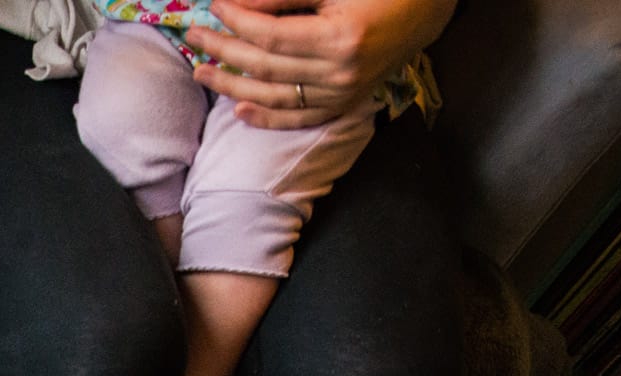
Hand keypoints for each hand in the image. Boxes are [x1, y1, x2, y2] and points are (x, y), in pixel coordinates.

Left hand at [185, 0, 456, 128]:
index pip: (271, 36)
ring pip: (275, 96)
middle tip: (194, 36)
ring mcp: (343, 93)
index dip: (237, 21)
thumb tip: (236, 7)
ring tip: (202, 72)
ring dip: (233, 86)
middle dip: (224, 50)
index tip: (214, 6)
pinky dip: (268, 117)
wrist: (426, 11)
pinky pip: (299, 118)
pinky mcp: (345, 104)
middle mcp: (340, 73)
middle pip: (266, 67)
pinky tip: (239, 111)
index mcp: (340, 39)